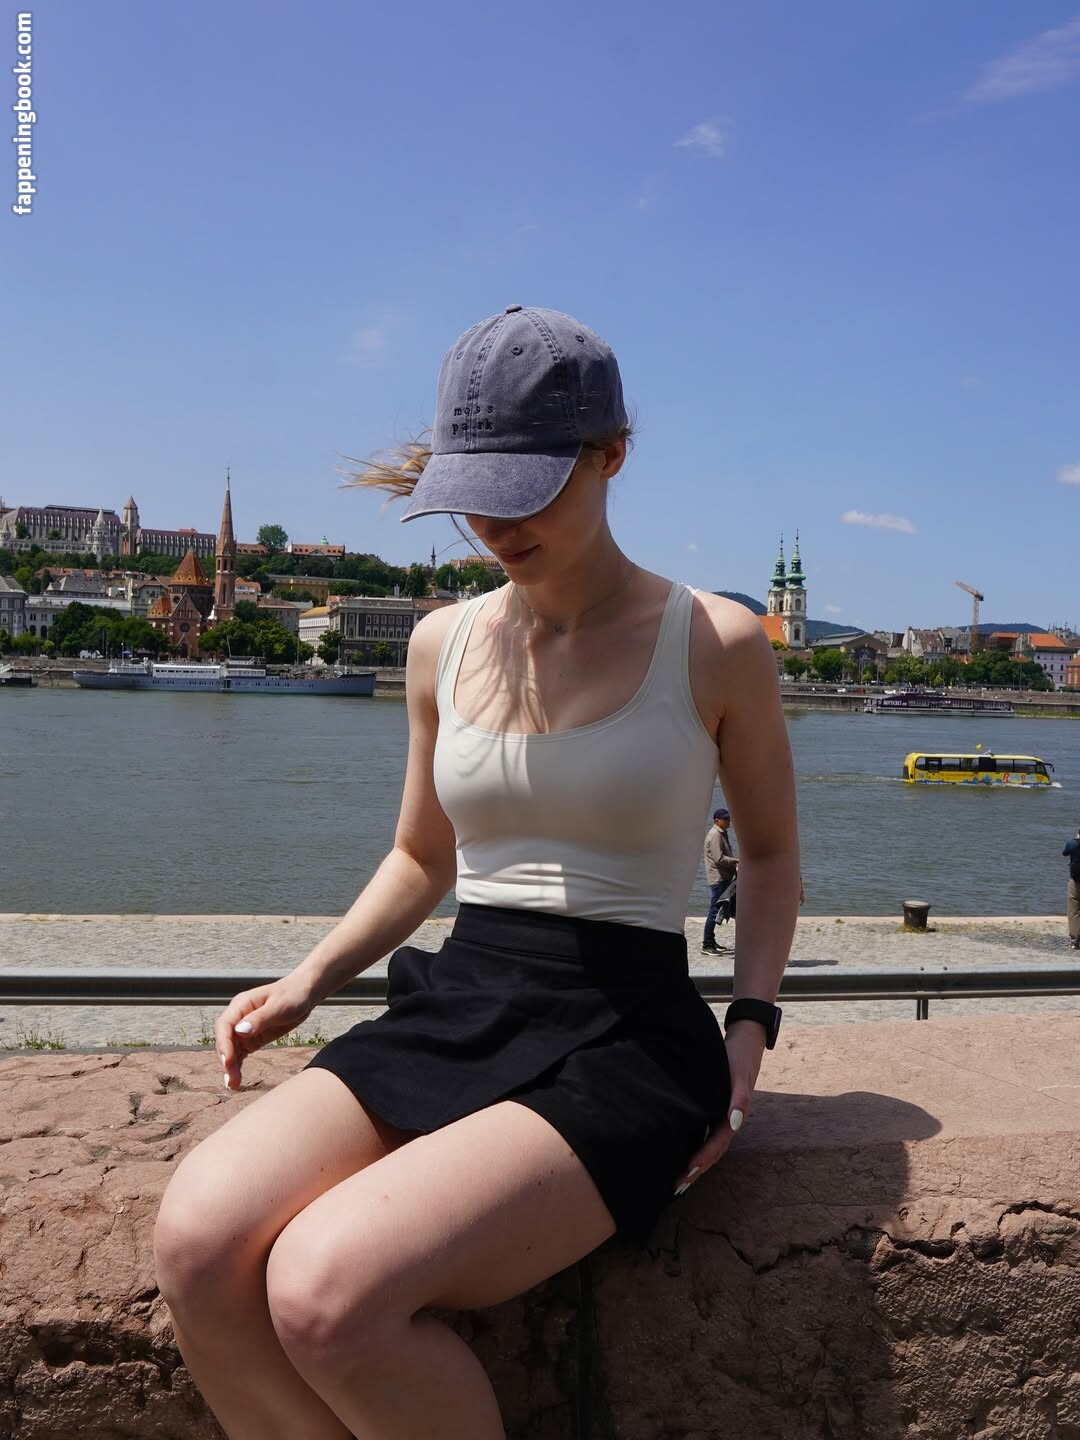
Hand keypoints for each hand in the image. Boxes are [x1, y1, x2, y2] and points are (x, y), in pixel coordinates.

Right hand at [214, 974, 318, 1090]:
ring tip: (233, 1085)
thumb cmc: (292, 995)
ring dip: (230, 1067)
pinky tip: (236, 1081)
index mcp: (241, 1005)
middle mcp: (238, 1017)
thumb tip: (240, 1031)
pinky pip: (240, 1054)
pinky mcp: (251, 1038)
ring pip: (231, 1050)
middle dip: (226, 1060)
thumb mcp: (280, 1007)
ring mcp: (243, 1029)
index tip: (228, 1061)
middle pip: (225, 1041)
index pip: (225, 1026)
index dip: (224, 1045)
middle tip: (231, 1080)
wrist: (304, 994)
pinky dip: (237, 1066)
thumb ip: (260, 1019)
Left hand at [674, 1021, 766, 1193]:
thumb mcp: (740, 1074)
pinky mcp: (714, 1106)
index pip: (716, 1145)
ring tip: (677, 1179)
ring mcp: (721, 1114)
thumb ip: (740, 1098)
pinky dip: (694, 1144)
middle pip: (712, 1151)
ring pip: (708, 1144)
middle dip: (696, 1170)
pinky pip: (704, 1131)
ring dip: (695, 1162)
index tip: (685, 1174)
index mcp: (733, 1115)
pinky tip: (679, 1150)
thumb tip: (734, 1123)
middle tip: (675, 1187)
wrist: (744, 1040)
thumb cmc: (738, 1056)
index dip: (701, 1160)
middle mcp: (727, 1119)